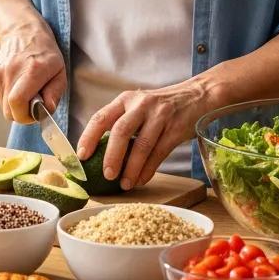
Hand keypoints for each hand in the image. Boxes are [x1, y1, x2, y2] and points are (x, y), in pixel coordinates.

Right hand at [0, 20, 65, 123]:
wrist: (23, 34)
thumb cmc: (45, 55)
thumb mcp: (60, 72)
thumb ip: (55, 93)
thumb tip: (46, 111)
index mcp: (32, 71)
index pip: (18, 102)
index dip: (25, 116)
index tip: (35, 113)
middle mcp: (11, 72)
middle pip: (8, 111)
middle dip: (21, 114)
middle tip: (32, 105)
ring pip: (3, 107)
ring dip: (15, 106)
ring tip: (24, 90)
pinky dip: (7, 98)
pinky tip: (15, 85)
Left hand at [76, 79, 214, 189]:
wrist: (197, 96)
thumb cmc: (160, 107)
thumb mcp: (137, 107)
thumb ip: (121, 125)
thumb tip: (98, 156)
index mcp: (125, 100)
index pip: (101, 117)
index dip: (88, 137)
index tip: (81, 157)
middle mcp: (141, 104)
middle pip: (121, 131)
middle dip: (112, 156)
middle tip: (107, 175)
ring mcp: (160, 115)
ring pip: (142, 144)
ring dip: (132, 168)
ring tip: (125, 184)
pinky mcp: (176, 128)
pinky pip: (160, 152)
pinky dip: (149, 169)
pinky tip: (141, 180)